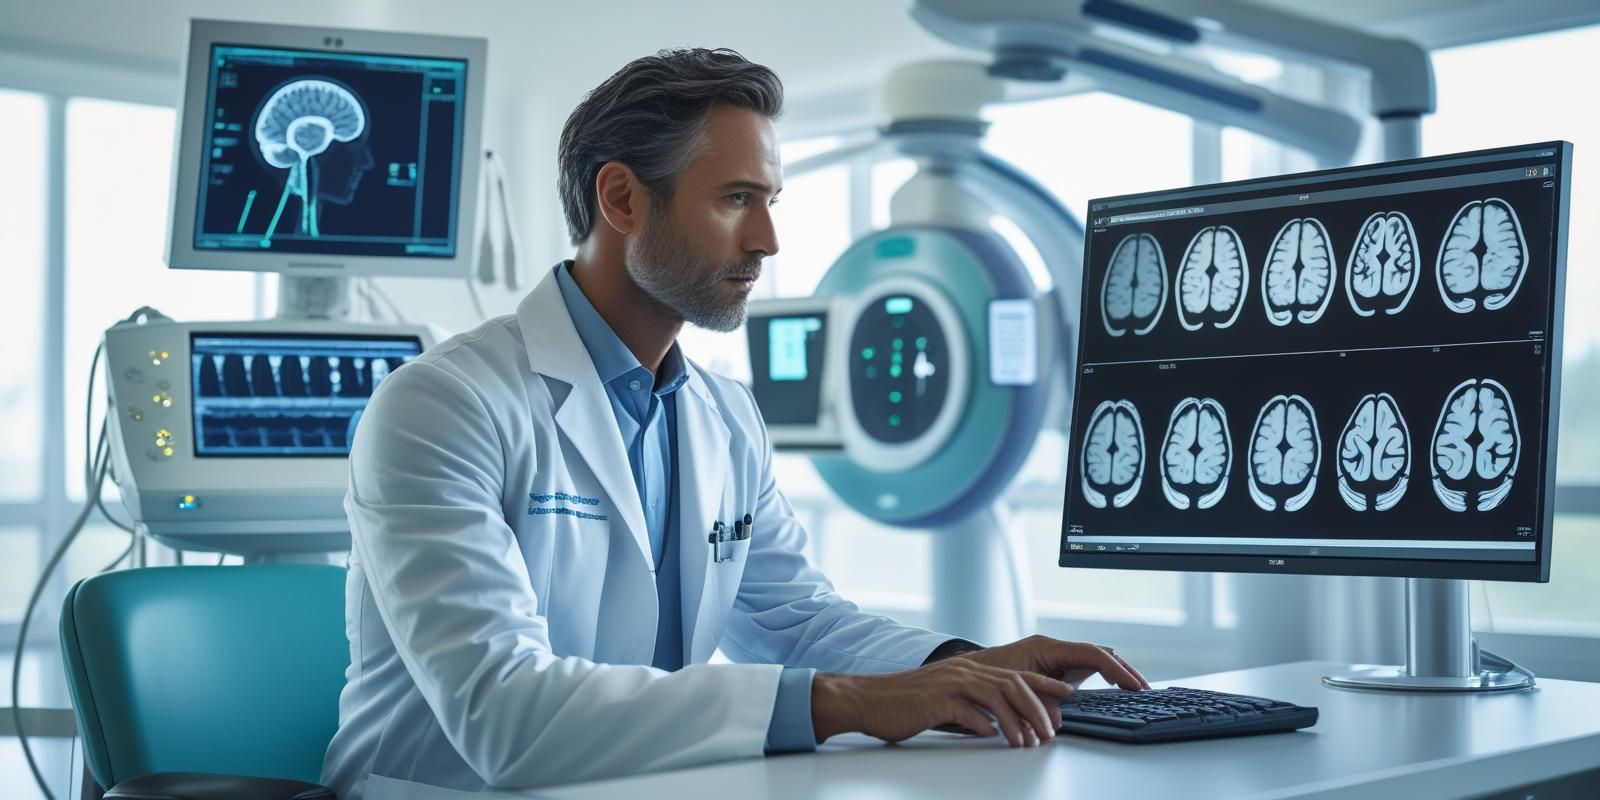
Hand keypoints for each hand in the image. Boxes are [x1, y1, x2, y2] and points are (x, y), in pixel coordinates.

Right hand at [811, 658, 1071, 747]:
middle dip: (1038, 707)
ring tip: (1026, 742)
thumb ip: (972, 705)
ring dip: (1016, 721)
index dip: (1044, 683)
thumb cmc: (905, 702)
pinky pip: (967, 712)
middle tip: (1050, 731)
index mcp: (968, 670)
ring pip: (996, 696)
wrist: (868, 699)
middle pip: (1013, 684)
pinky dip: (983, 725)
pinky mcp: (935, 701)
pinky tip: (991, 737)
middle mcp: (963, 672)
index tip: (1067, 694)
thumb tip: (996, 723)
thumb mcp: (945, 699)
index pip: (1016, 674)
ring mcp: (949, 684)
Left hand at [957, 635, 1149, 690]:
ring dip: (1115, 671)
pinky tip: (1113, 685)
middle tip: (1143, 688)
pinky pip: (1083, 665)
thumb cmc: (984, 677)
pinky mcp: (1051, 664)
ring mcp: (1053, 654)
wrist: (964, 673)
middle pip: (1098, 653)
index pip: (1092, 654)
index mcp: (1046, 648)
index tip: (1133, 685)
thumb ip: (1040, 701)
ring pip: (1093, 658)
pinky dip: (1101, 674)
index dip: (1116, 670)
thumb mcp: (1015, 690)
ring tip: (1135, 687)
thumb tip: (1058, 717)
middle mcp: (1052, 647)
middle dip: (1123, 670)